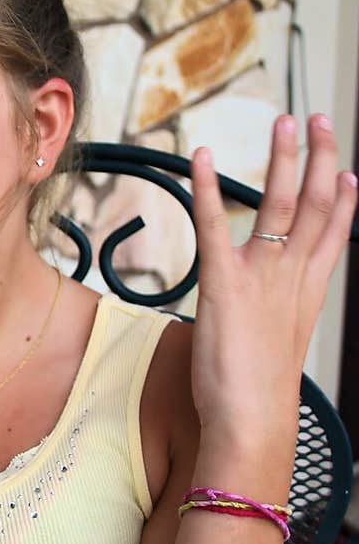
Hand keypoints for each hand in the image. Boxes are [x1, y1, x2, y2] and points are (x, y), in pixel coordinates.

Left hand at [189, 113, 356, 436]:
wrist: (251, 422)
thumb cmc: (256, 400)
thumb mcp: (275, 354)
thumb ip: (271, 327)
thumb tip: (259, 327)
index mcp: (308, 295)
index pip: (333, 236)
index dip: (343, 201)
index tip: (348, 172)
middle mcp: (291, 277)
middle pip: (315, 205)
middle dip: (319, 157)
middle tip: (316, 120)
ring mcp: (261, 275)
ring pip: (279, 202)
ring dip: (282, 156)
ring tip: (283, 120)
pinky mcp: (222, 280)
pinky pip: (212, 223)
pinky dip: (204, 186)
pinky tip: (199, 155)